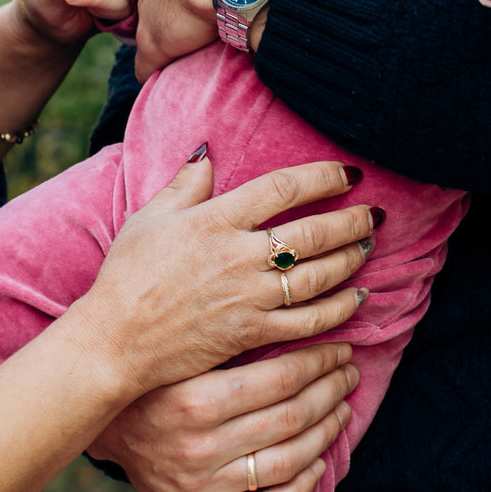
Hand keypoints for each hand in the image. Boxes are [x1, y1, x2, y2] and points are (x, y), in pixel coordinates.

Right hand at [70, 149, 372, 390]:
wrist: (115, 341)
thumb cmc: (126, 276)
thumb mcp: (148, 218)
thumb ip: (185, 184)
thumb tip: (207, 150)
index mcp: (214, 220)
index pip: (283, 188)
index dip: (323, 177)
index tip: (349, 175)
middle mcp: (237, 255)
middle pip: (312, 232)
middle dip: (351, 220)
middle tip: (375, 213)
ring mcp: (247, 297)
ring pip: (317, 276)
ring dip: (350, 259)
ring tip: (369, 246)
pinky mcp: (251, 333)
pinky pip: (307, 322)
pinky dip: (338, 310)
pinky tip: (357, 300)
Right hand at [90, 343, 361, 491]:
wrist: (101, 420)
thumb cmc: (150, 371)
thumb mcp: (181, 345)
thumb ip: (230, 329)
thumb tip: (291, 301)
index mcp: (193, 397)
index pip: (280, 379)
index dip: (320, 361)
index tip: (340, 348)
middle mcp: (198, 444)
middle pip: (289, 419)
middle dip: (330, 392)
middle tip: (347, 374)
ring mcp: (199, 484)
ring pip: (285, 462)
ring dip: (325, 436)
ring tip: (340, 411)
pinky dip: (299, 490)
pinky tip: (317, 466)